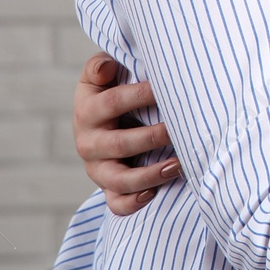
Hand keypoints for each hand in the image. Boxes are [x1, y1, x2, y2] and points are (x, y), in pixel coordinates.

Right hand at [73, 52, 177, 214]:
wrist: (98, 125)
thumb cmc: (108, 93)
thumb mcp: (98, 77)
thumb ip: (99, 67)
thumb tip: (107, 65)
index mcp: (87, 111)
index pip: (113, 102)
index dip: (141, 95)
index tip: (167, 88)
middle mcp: (89, 143)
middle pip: (120, 144)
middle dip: (153, 137)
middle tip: (181, 129)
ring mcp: (97, 169)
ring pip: (119, 179)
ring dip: (149, 174)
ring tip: (178, 165)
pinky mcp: (107, 188)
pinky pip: (116, 203)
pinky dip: (133, 203)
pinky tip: (153, 194)